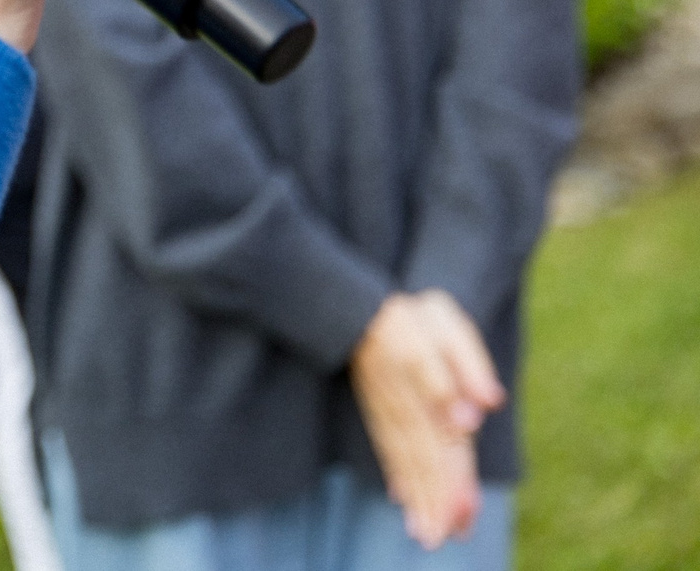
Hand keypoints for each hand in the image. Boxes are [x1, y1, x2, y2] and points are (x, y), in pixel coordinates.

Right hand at [352, 290, 505, 548]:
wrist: (359, 300)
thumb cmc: (413, 314)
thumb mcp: (446, 324)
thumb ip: (465, 366)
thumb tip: (478, 413)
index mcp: (425, 387)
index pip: (443, 442)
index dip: (451, 481)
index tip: (460, 515)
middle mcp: (401, 404)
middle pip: (421, 458)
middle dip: (432, 500)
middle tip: (437, 538)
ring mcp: (384, 408)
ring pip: (402, 457)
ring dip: (415, 496)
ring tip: (424, 534)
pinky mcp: (376, 406)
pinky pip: (385, 444)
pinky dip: (395, 473)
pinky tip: (401, 497)